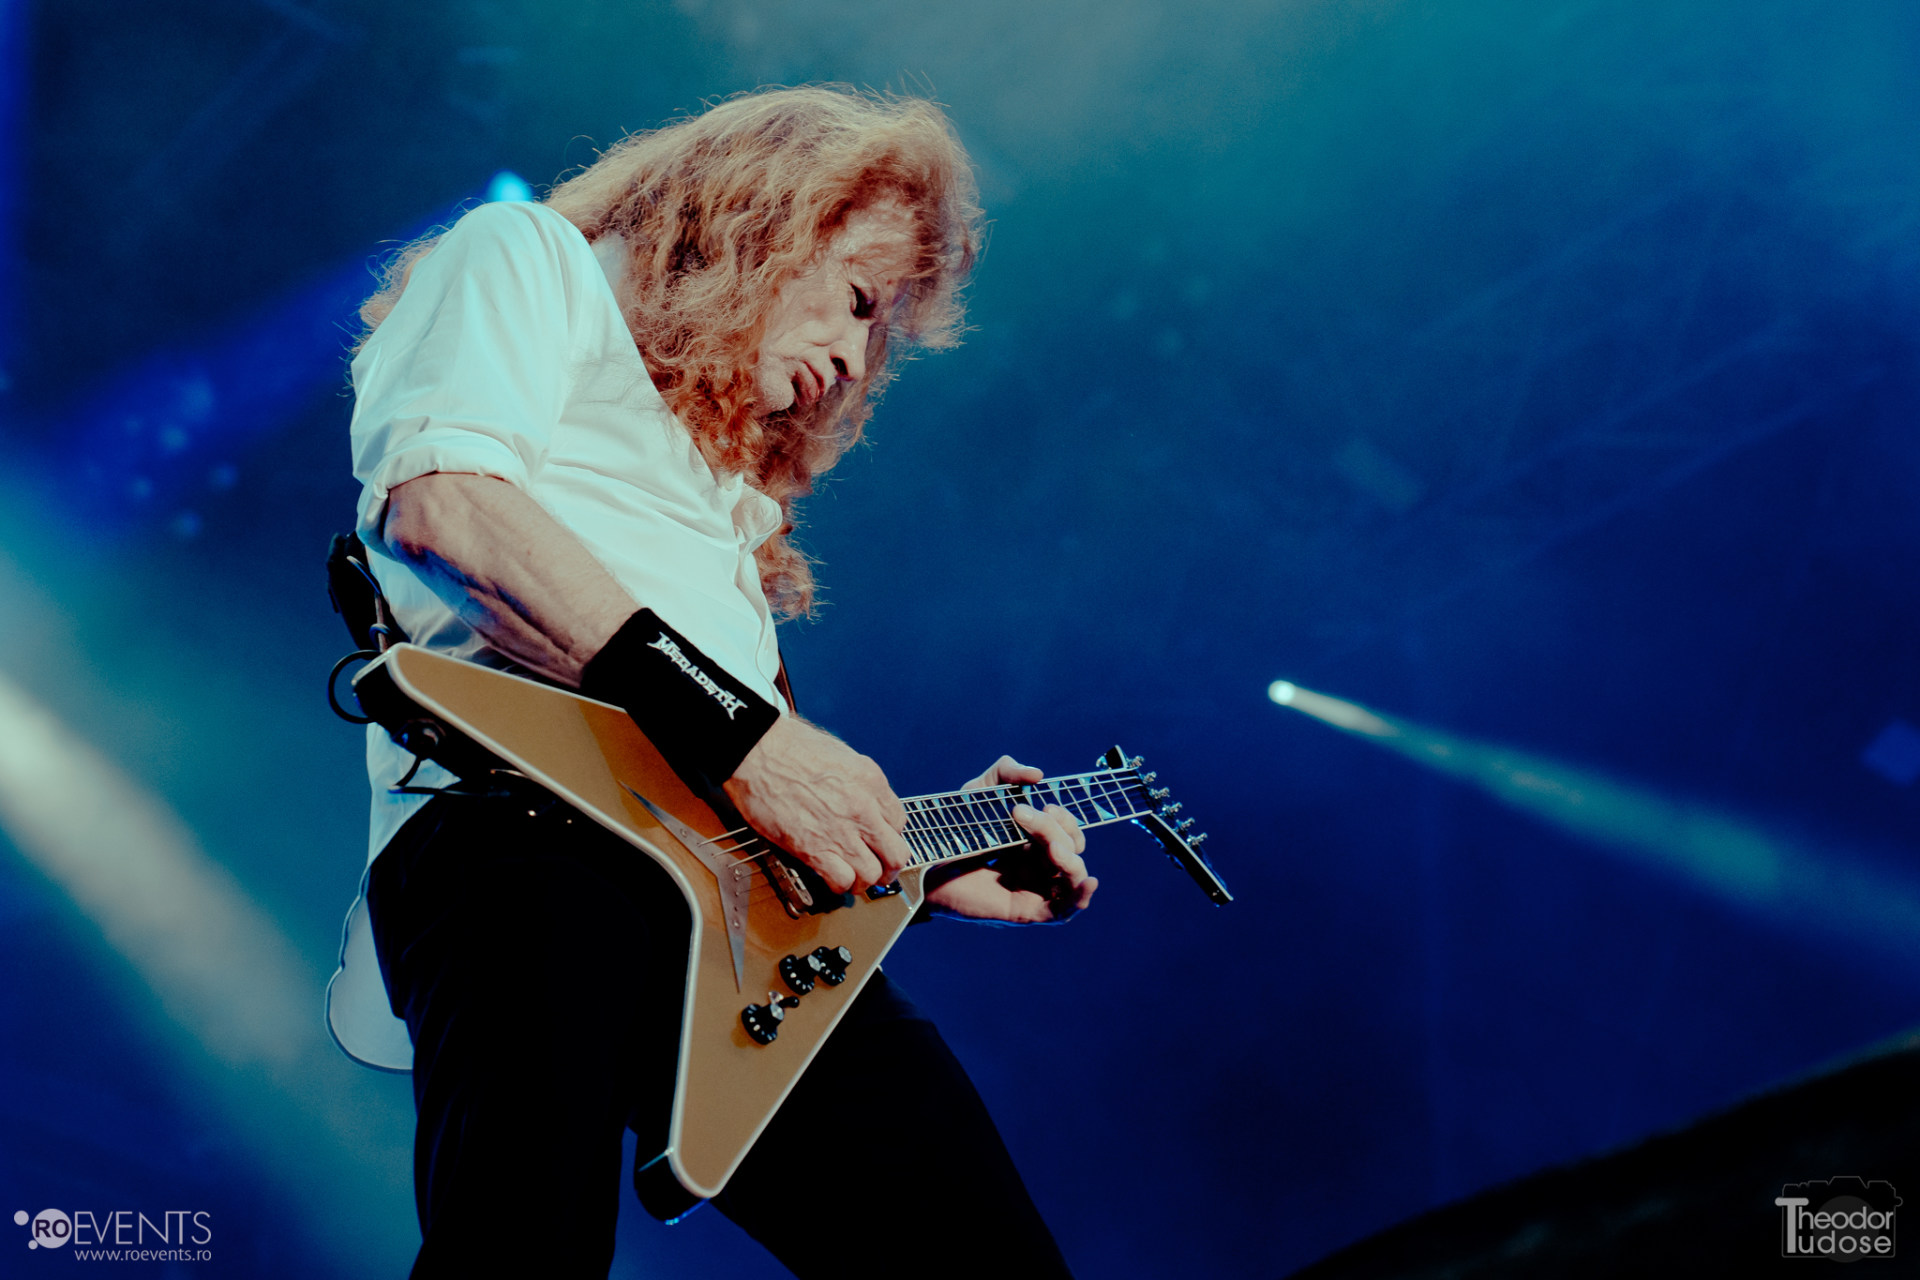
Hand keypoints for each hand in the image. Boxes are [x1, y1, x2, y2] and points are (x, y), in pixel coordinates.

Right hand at [722, 717, 912, 893]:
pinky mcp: (814, 849)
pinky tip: (833, 879)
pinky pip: (842, 881)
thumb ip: (858, 783)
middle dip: (890, 868)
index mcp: (871, 781)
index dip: (889, 836)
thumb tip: (864, 802)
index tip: (879, 841)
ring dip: (865, 882)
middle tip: (881, 871)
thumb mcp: (841, 755)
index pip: (899, 822)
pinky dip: (841, 885)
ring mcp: (840, 831)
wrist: (757, 750)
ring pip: (873, 875)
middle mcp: (863, 809)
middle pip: (896, 854)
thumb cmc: (789, 746)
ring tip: (855, 880)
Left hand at [924, 756, 1096, 924]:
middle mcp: (1039, 864)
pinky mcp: (1028, 910)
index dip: (1063, 817)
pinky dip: (1081, 894)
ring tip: (1051, 847)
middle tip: (1023, 815)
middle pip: (1072, 846)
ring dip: (1069, 856)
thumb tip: (1037, 774)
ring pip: (1073, 873)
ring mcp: (1036, 887)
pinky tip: (1087, 879)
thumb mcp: (980, 791)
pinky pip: (1065, 909)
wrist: (924, 864)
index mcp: (1034, 840)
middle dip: (1055, 828)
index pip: (1067, 829)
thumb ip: (1006, 772)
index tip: (1043, 803)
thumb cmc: (952, 830)